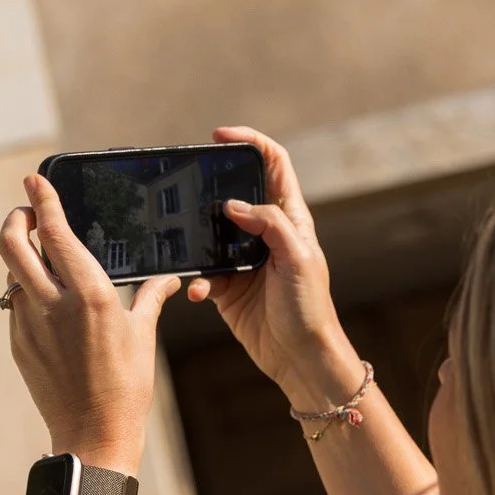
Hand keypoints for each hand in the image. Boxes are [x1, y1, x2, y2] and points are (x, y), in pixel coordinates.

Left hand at [0, 174, 179, 473]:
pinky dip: (27, 291)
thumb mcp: (142, 336)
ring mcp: (29, 324)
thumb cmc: (127, 386)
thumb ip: (151, 298)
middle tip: (28, 213)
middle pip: (12, 243)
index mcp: (89, 294)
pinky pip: (17, 304)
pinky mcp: (19, 344)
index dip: (42, 200)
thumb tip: (171, 279)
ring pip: (12, 273)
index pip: (54, 232)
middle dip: (16, 219)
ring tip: (41, 255)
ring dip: (21, 256)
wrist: (93, 436)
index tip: (35, 180)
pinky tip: (47, 298)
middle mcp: (52, 304)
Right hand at [188, 127, 362, 404]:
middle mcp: (266, 233)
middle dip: (210, 188)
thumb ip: (270, 224)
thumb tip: (233, 204)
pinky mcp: (227, 287)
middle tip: (186, 186)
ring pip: (211, 234)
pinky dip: (196, 281)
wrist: (299, 357)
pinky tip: (199, 293)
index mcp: (290, 219)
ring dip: (197, 241)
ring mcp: (244, 260)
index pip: (273, 164)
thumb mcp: (298, 259)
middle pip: (235, 193)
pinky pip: (203, 274)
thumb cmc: (309, 308)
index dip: (250, 142)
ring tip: (187, 246)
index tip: (220, 136)